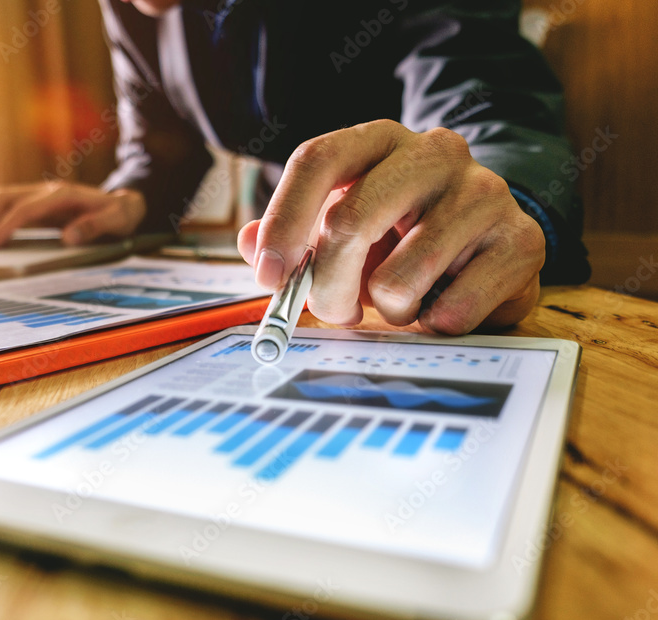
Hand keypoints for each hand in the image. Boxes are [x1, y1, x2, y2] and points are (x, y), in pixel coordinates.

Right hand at [0, 182, 145, 247]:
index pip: (26, 208)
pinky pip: (14, 207)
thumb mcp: (116, 221)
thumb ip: (94, 227)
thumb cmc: (120, 214)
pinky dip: (0, 218)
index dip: (7, 226)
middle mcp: (50, 191)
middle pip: (8, 196)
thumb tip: (68, 238)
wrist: (125, 204)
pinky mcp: (42, 204)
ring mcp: (44, 196)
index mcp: (64, 194)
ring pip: (7, 198)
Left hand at [237, 120, 544, 334]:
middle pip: (351, 218)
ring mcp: (484, 192)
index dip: (283, 221)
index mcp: (379, 139)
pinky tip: (443, 303)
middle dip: (327, 284)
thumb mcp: (343, 226)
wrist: (490, 241)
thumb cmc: (402, 236)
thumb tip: (251, 245)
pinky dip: (433, 325)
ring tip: (403, 297)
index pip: (317, 159)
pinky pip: (451, 312)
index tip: (269, 274)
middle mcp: (434, 152)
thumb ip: (293, 236)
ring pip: (399, 279)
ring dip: (387, 310)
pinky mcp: (522, 242)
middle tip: (329, 310)